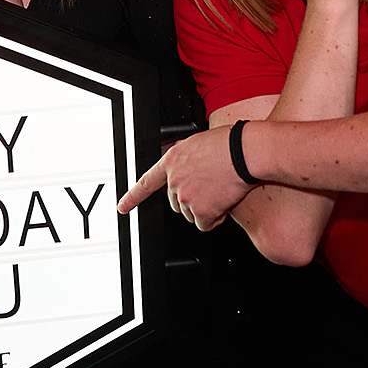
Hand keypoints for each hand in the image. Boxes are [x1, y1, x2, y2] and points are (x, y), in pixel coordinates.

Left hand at [118, 124, 251, 229]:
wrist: (244, 152)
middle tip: (210, 187)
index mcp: (171, 161)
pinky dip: (214, 219)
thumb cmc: (229, 144)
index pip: (146, 183)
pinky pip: (204, 224)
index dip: (132, 197)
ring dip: (205, 209)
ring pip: (191, 214)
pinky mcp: (201, 211)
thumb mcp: (197, 143)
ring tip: (219, 190)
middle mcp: (174, 180)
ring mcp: (186, 197)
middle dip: (191, 200)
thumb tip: (184, 167)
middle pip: (176, 203)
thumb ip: (184, 159)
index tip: (122, 207)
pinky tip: (223, 203)